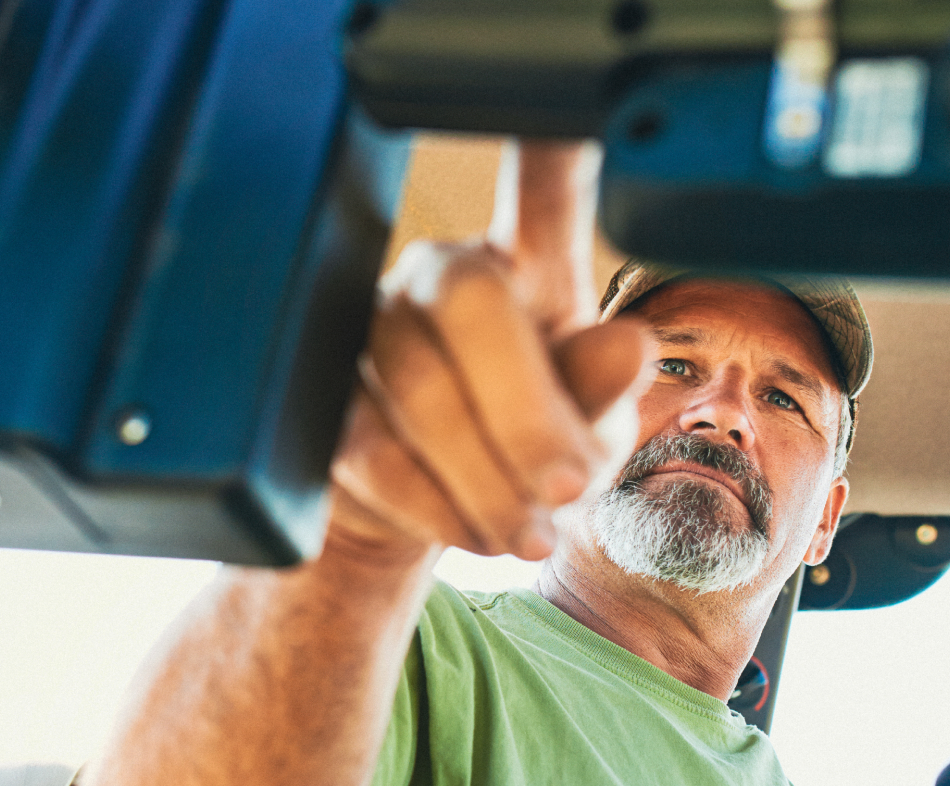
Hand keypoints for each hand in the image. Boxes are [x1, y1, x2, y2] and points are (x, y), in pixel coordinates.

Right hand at [327, 141, 656, 561]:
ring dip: (486, 479)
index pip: (543, 182)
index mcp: (525, 264)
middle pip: (467, 300)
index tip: (572, 88)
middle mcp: (442, 276)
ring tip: (528, 533)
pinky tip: (473, 531)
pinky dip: (434, 504)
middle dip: (526, 411)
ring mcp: (371, 329)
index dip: (552, 136)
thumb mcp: (589, 429)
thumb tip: (627, 345)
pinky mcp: (323, 398)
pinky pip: (371, 446)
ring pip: (417, 386)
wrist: (434, 520)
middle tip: (565, 488)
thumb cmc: (526, 451)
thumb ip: (602, 392)